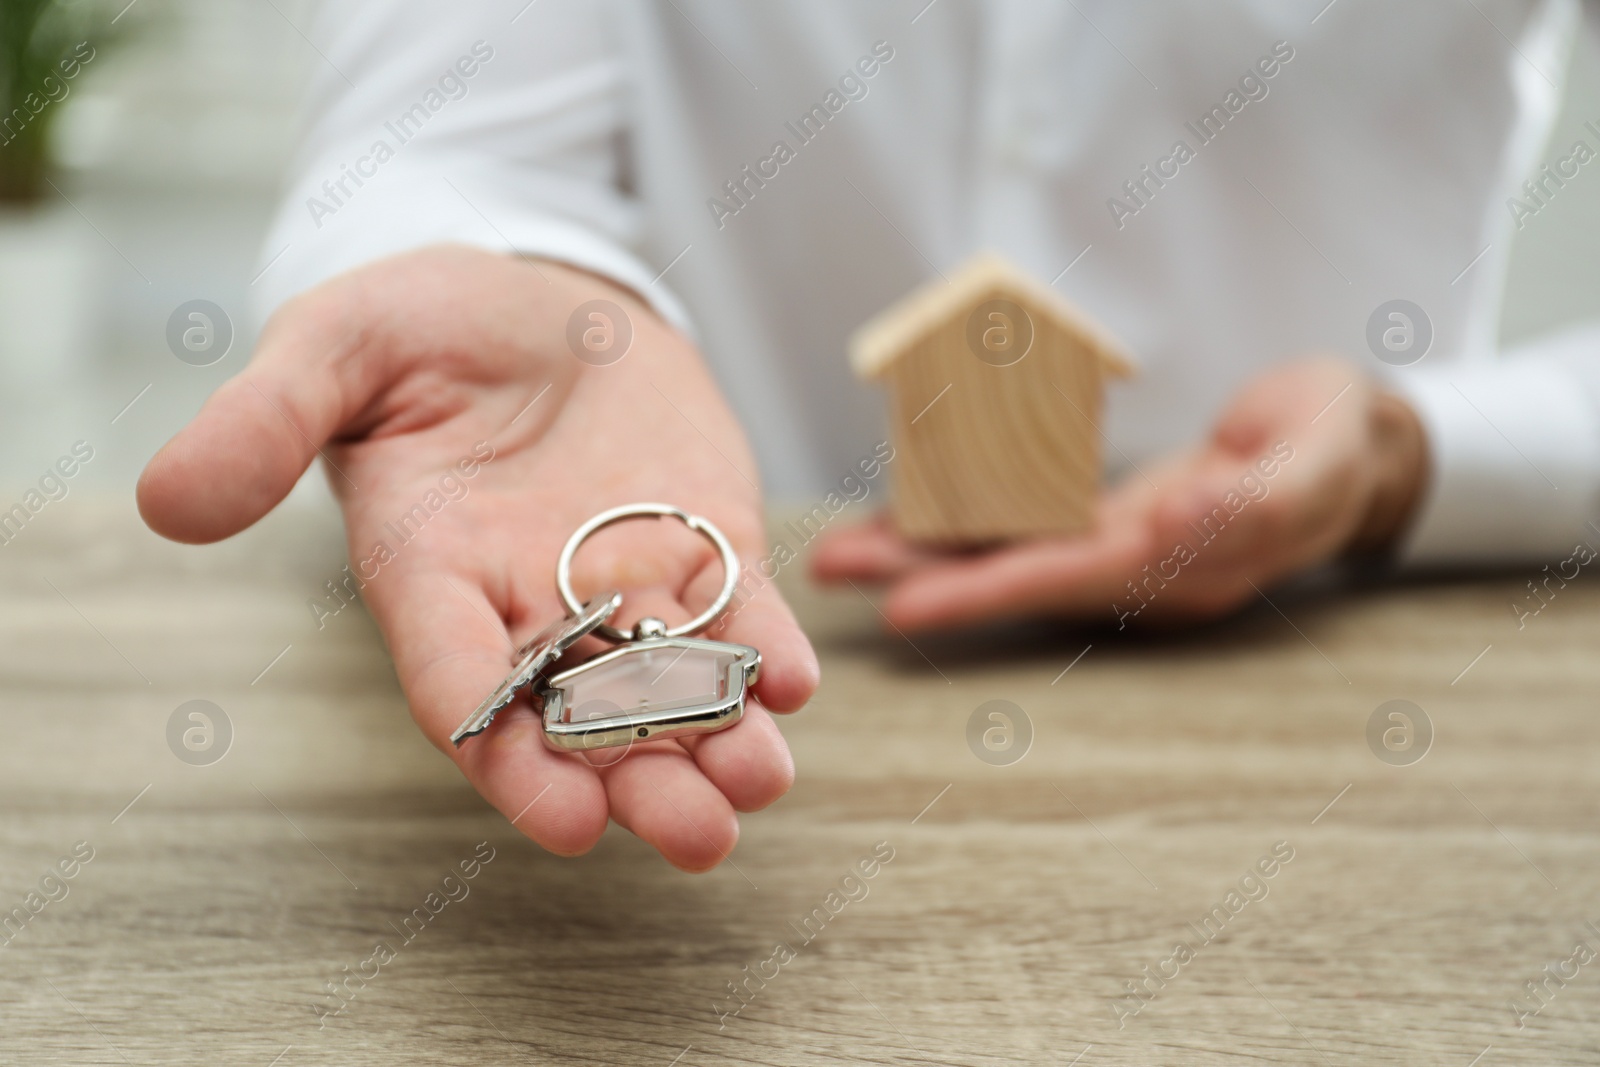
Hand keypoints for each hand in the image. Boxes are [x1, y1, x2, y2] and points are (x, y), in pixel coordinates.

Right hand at [139, 245, 818, 870]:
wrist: (533, 301)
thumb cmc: (419, 326)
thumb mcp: (333, 347)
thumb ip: (265, 421)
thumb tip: (167, 503)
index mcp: (432, 574)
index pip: (461, 685)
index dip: (505, 754)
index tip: (561, 819)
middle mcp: (531, 603)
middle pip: (580, 718)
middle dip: (637, 781)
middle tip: (695, 835)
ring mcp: (625, 581)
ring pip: (671, 684)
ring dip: (719, 739)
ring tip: (759, 780)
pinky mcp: (704, 541)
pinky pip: (739, 610)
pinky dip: (768, 650)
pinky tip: (797, 681)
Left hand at [812, 359, 1426, 629]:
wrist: (1348, 445)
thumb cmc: (1335, 445)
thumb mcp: (1318, 462)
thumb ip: (1256, 500)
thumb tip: (1180, 523)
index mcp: (1181, 565)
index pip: (1065, 581)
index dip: (984, 592)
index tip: (906, 604)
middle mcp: (1136, 567)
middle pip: (1014, 577)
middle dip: (923, 576)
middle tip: (834, 565)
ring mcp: (1119, 547)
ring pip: (1009, 553)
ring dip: (926, 552)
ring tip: (845, 548)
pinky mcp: (1109, 518)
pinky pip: (1026, 523)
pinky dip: (967, 519)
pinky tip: (913, 511)